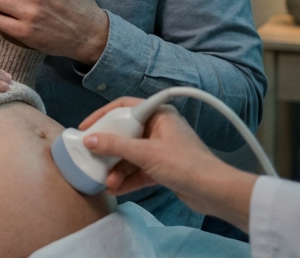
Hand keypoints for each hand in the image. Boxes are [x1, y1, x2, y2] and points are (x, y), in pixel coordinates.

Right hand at [79, 97, 257, 229]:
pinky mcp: (164, 168)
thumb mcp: (145, 153)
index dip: (102, 116)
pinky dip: (128, 178)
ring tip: (106, 181)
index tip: (85, 129)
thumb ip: (115, 146)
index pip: (124, 108)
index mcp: (158, 114)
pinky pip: (139, 169)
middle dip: (109, 149)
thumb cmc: (184, 164)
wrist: (214, 192)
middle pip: (125, 133)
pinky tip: (115, 188)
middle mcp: (159, 128)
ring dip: (117, 168)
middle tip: (91, 158)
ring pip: (131, 154)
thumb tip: (88, 140)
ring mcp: (162, 149)